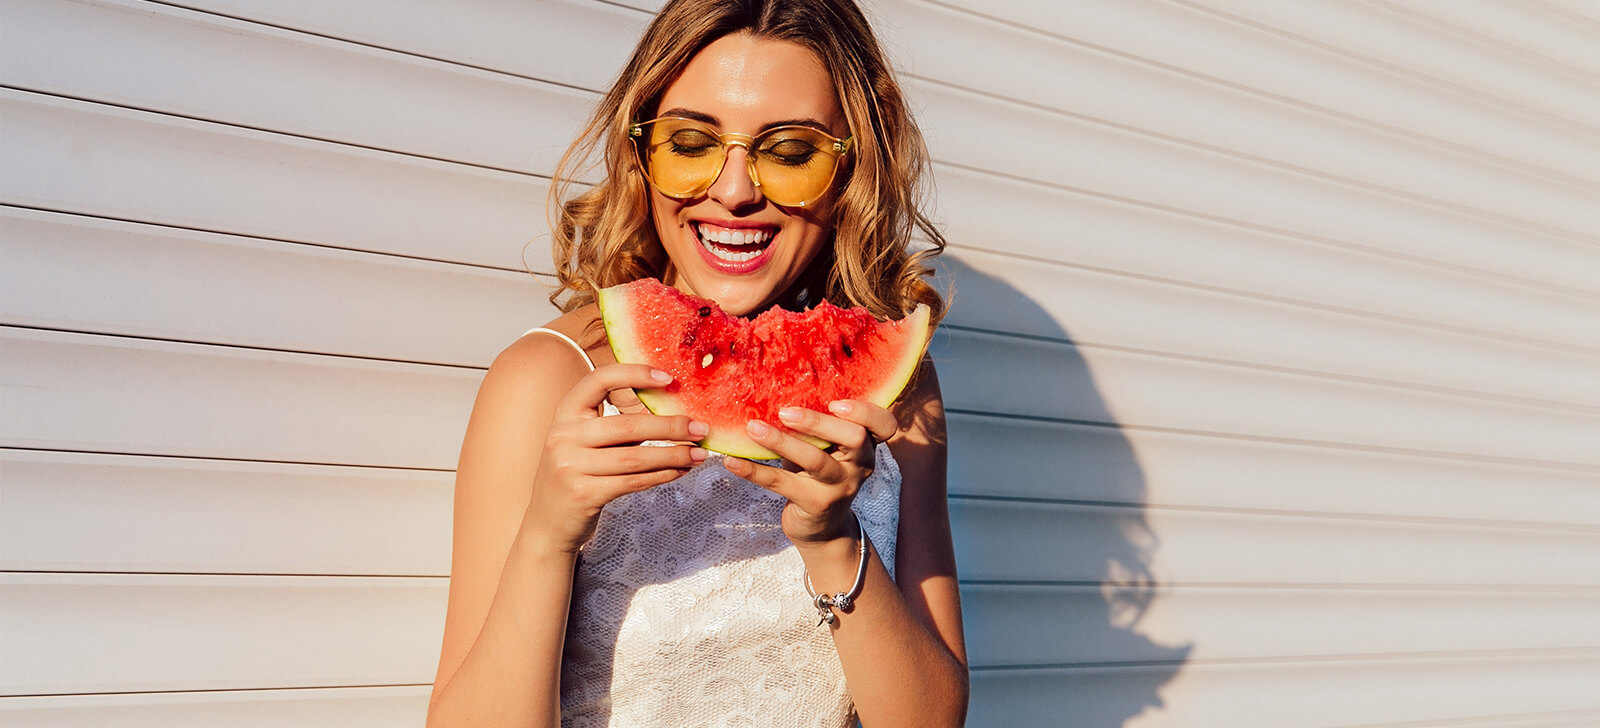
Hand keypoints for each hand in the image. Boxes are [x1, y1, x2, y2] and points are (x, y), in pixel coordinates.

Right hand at [524, 364, 708, 553]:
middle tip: (701, 428)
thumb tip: (671, 409)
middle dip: (671, 426)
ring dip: (673, 455)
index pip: (599, 379)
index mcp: (565, 412)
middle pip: (627, 425)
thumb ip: (618, 423)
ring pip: (635, 457)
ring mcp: (570, 466)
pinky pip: (633, 481)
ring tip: (698, 454)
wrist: (547, 522)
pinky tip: (680, 471)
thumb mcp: (587, 441)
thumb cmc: (577, 474)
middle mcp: (563, 435)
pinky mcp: (584, 493)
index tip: (669, 378)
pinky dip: (662, 476)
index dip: (635, 373)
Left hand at [723, 399, 898, 546]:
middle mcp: (859, 466)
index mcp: (867, 446)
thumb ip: (818, 424)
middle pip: (854, 438)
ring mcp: (839, 487)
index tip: (836, 402)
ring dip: (782, 442)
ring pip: (816, 461)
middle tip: (786, 412)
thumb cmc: (819, 475)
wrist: (822, 529)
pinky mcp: (814, 505)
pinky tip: (731, 462)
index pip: (884, 425)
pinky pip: (782, 484)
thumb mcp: (826, 448)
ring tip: (753, 428)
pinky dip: (754, 472)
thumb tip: (777, 384)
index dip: (866, 411)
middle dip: (819, 422)